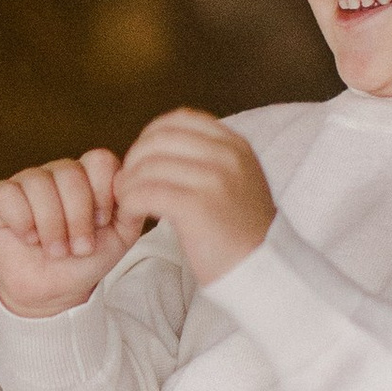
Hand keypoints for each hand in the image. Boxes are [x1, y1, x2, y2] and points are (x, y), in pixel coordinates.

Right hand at [0, 150, 148, 314]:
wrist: (55, 289)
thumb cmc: (87, 258)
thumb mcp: (121, 236)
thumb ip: (133, 208)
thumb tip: (135, 185)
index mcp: (89, 175)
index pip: (99, 160)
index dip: (102, 192)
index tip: (103, 223)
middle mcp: (58, 172)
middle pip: (70, 172)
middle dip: (77, 217)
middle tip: (78, 248)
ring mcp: (27, 181)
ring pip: (39, 183)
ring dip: (51, 226)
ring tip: (55, 251)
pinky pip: (9, 194)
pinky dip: (22, 222)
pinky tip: (29, 239)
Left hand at [114, 110, 275, 285]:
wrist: (263, 270)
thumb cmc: (240, 232)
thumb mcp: (236, 180)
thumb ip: (208, 157)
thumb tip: (159, 143)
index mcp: (235, 145)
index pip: (179, 120)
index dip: (151, 136)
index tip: (143, 161)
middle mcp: (227, 156)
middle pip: (158, 140)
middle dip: (134, 160)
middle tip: (129, 185)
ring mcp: (214, 179)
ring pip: (148, 166)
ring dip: (128, 185)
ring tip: (128, 203)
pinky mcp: (197, 206)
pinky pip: (146, 192)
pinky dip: (131, 203)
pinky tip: (133, 216)